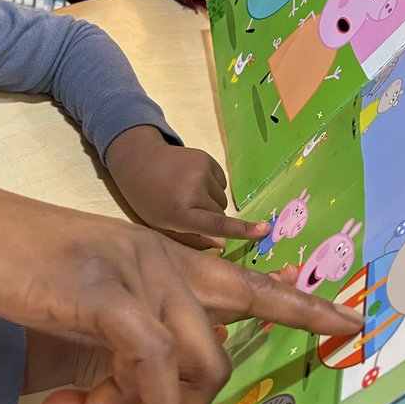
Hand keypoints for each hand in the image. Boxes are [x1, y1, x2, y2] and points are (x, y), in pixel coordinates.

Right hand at [0, 176, 361, 403]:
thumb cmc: (9, 260)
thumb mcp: (81, 294)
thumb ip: (123, 327)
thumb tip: (145, 387)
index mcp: (159, 254)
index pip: (246, 282)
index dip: (302, 306)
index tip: (352, 323)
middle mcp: (159, 258)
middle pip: (219, 353)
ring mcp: (133, 270)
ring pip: (190, 366)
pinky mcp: (101, 291)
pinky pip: (149, 365)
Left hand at [104, 125, 268, 249]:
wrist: (139, 161)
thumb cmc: (149, 201)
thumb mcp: (162, 226)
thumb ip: (192, 239)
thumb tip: (223, 244)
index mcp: (180, 213)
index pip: (217, 224)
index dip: (243, 230)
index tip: (265, 230)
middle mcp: (193, 191)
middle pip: (220, 214)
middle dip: (210, 217)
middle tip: (187, 211)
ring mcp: (201, 172)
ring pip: (221, 199)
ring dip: (211, 201)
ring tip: (186, 194)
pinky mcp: (206, 159)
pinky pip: (221, 182)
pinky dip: (211, 186)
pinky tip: (192, 182)